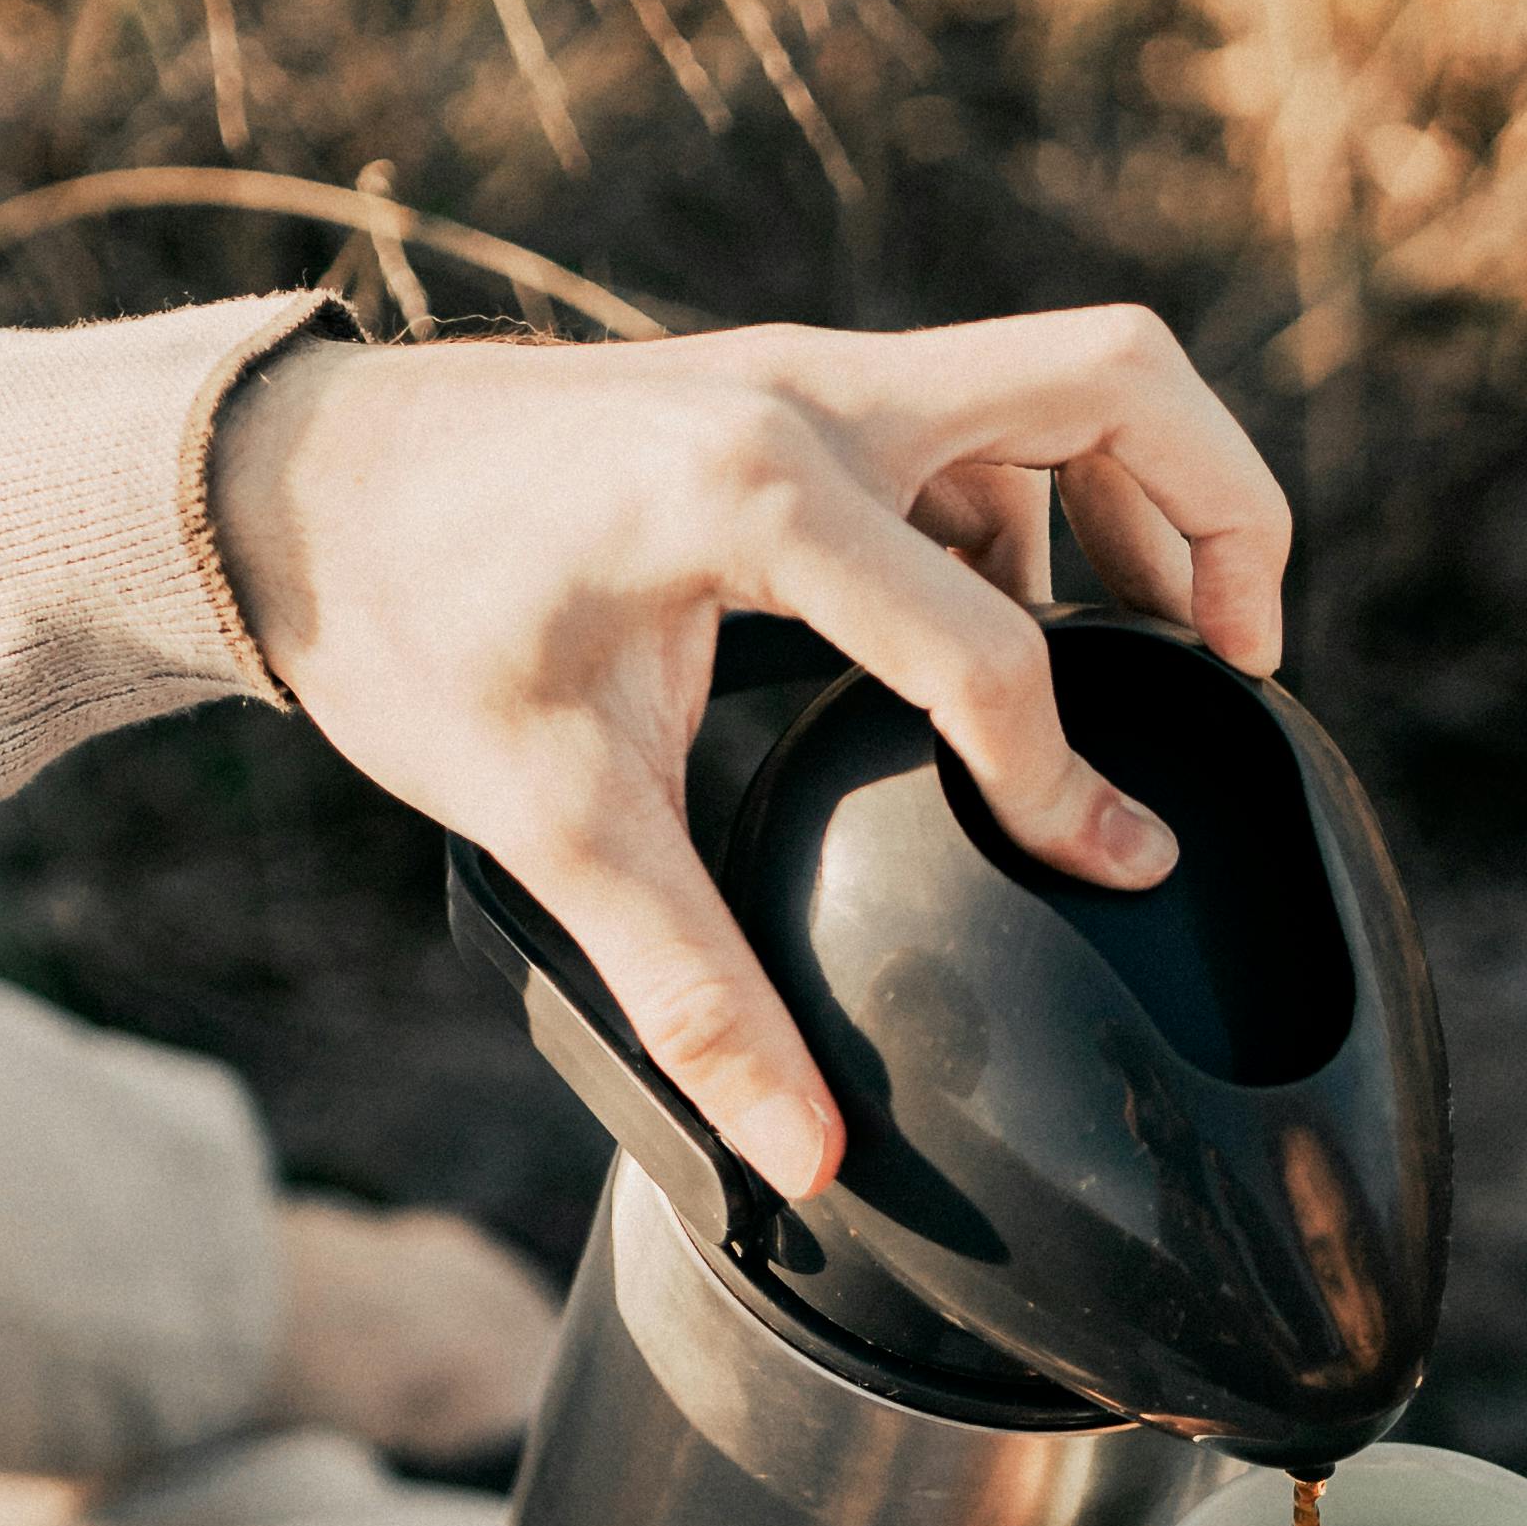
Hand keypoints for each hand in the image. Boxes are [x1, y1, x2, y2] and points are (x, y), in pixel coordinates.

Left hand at [210, 308, 1293, 1203]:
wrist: (283, 487)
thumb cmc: (402, 630)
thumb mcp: (546, 824)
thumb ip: (694, 990)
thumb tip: (804, 1153)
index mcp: (753, 491)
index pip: (992, 640)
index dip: (1067, 778)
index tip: (1116, 866)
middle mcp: (808, 393)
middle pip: (1116, 382)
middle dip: (1225, 516)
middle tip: (1242, 671)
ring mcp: (809, 372)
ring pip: (1068, 378)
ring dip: (1147, 501)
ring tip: (1164, 661)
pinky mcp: (796, 388)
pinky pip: (984, 415)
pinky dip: (1051, 505)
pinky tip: (1020, 637)